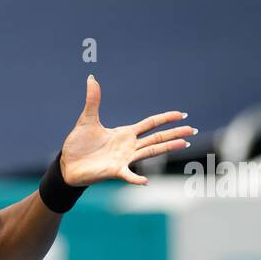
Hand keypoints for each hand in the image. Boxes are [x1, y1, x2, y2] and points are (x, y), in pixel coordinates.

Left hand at [59, 75, 192, 186]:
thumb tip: (91, 78)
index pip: (150, 124)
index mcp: (124, 133)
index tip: (182, 114)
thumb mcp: (87, 119)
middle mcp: (128, 146)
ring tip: (185, 144)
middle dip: (175, 133)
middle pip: (156, 137)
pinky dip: (136, 179)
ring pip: (150, 152)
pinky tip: (145, 181)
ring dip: (167, 148)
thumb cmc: (79, 145)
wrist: (67, 164)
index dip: (165, 118)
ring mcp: (123, 159)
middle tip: (193, 130)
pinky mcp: (114, 171)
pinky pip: (128, 175)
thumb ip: (93, 100)